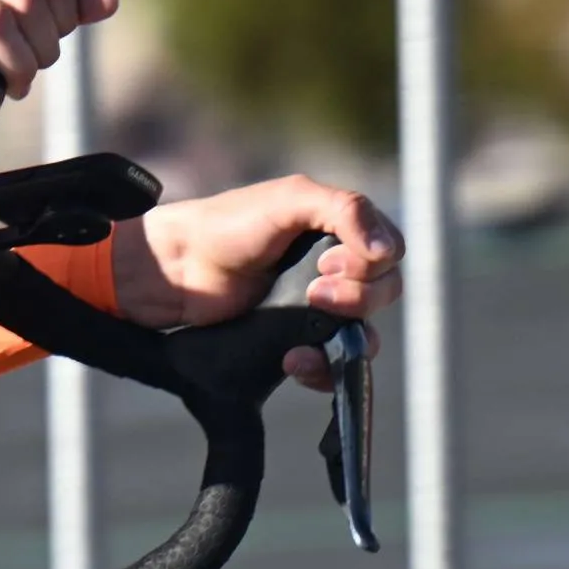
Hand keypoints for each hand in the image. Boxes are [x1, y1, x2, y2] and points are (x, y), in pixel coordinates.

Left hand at [110, 176, 402, 386]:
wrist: (177, 270)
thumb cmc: (228, 225)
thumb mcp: (289, 199)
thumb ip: (344, 209)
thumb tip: (388, 252)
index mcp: (341, 229)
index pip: (391, 253)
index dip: (368, 262)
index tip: (324, 260)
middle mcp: (336, 267)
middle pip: (385, 292)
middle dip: (358, 297)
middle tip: (313, 292)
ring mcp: (318, 306)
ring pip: (366, 334)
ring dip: (346, 337)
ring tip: (303, 327)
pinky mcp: (297, 339)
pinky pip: (334, 365)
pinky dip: (323, 370)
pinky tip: (294, 360)